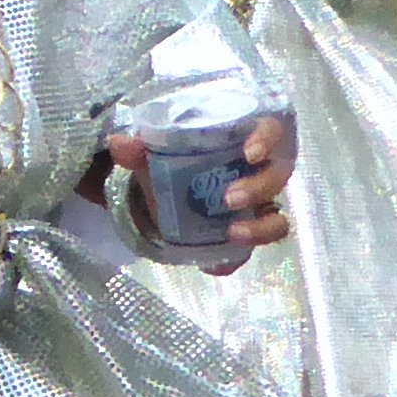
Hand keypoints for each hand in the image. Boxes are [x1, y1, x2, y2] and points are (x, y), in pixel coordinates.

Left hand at [106, 115, 293, 270]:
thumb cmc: (172, 167)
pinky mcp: (244, 236)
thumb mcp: (154, 158)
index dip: (268, 138)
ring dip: (260, 228)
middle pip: (278, 177)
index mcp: (241, 144)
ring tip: (232, 232)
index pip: (271, 130)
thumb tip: (119, 143)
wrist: (163, 199)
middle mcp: (258, 174)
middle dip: (259, 188)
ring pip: (277, 219)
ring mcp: (257, 208)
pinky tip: (214, 266)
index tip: (250, 152)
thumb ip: (138, 151)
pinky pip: (250, 252)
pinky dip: (234, 260)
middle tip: (228, 198)